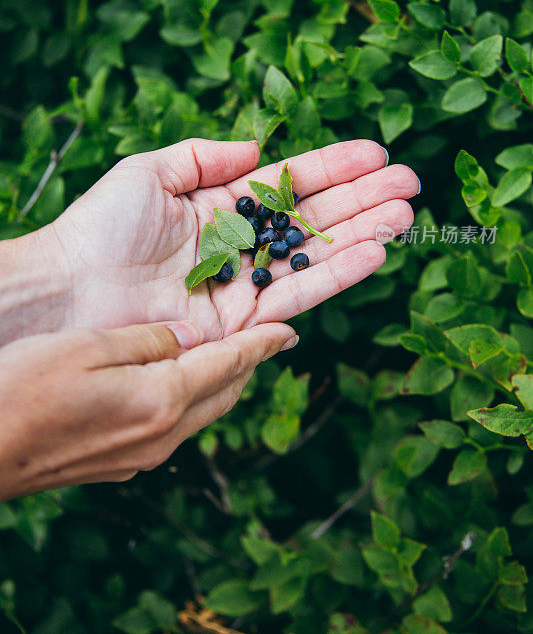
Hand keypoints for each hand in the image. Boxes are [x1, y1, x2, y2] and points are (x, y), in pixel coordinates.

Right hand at [0, 319, 296, 499]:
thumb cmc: (24, 388)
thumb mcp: (90, 347)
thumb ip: (147, 341)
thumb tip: (187, 338)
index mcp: (161, 400)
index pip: (229, 365)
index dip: (263, 345)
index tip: (291, 331)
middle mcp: (162, 436)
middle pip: (224, 394)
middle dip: (249, 364)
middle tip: (266, 339)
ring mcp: (141, 456)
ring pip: (201, 412)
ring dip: (222, 382)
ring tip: (230, 357)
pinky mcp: (120, 464)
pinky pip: (174, 425)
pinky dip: (192, 398)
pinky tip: (178, 384)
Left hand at [1, 139, 418, 343]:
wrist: (71, 291)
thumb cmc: (100, 226)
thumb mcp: (152, 172)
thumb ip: (206, 156)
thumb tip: (259, 151)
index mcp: (221, 206)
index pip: (290, 183)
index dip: (333, 167)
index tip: (375, 154)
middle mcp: (241, 245)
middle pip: (314, 218)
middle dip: (361, 199)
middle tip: (410, 183)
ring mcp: (245, 283)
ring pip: (316, 255)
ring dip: (363, 234)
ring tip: (405, 215)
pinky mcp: (244, 322)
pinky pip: (300, 292)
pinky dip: (338, 273)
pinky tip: (374, 253)